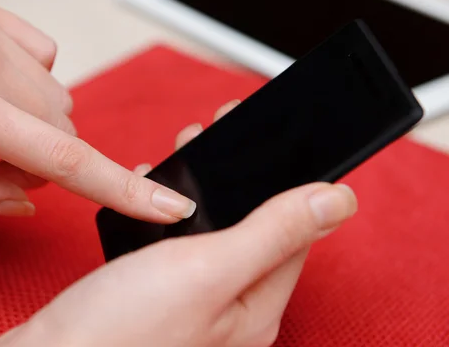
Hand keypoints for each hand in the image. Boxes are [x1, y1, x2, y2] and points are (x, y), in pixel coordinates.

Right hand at [0, 101, 357, 346]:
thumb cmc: (121, 330)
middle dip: (238, 176)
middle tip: (217, 132)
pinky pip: (178, 244)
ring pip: (211, 231)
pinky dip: (169, 212)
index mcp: (256, 307)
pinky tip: (154, 193)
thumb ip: (272, 232)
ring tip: (187, 149)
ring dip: (202, 189)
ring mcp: (191, 303)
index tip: (272, 135)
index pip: (294, 233)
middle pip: (252, 228)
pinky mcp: (157, 296)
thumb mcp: (207, 268)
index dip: (287, 180)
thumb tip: (338, 200)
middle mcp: (229, 308)